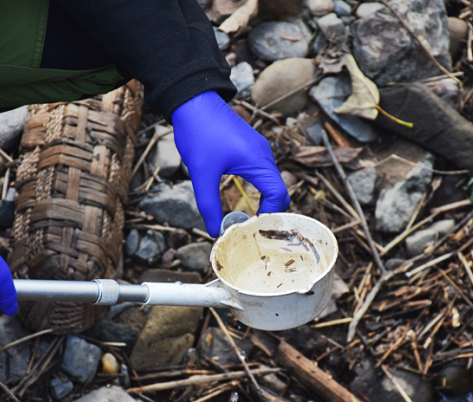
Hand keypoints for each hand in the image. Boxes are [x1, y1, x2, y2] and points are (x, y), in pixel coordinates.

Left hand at [172, 90, 289, 236]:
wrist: (193, 99)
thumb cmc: (199, 132)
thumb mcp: (201, 173)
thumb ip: (209, 204)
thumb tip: (215, 231)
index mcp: (258, 160)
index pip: (278, 195)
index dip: (270, 216)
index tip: (254, 229)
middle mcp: (264, 155)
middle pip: (279, 191)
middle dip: (270, 213)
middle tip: (253, 230)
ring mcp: (259, 150)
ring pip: (271, 183)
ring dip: (265, 202)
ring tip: (248, 219)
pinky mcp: (250, 148)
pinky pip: (263, 173)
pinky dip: (260, 190)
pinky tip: (245, 199)